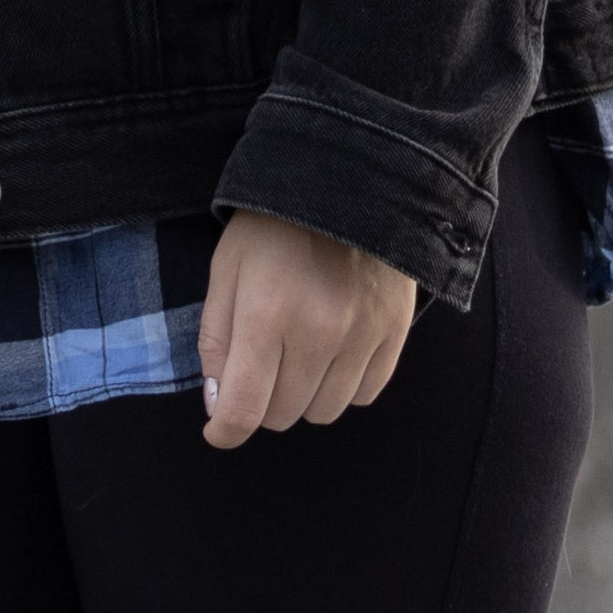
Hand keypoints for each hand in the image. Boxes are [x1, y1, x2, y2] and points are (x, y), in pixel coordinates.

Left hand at [197, 212, 417, 448]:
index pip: (245, 409)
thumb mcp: (226, 273)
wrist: (351, 182)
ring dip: (302, 397)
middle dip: (261, 403)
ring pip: (324, 411)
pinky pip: (365, 394)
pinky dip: (343, 387)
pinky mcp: (395, 332)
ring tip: (296, 357)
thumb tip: (218, 404)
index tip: (219, 429)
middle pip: (283, 415)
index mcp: (267, 317)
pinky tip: (331, 356)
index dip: (225, 431)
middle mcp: (319, 334)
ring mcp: (363, 335)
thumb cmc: (273, 227)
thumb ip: (216, 342)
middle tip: (259, 369)